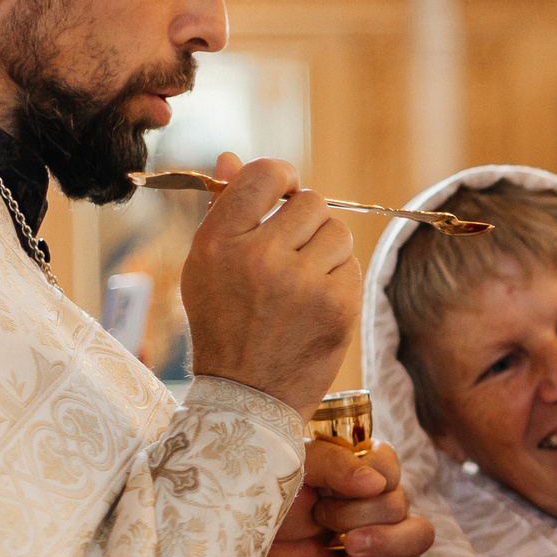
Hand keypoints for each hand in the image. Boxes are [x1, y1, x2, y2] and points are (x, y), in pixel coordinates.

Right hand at [182, 154, 357, 413]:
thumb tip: (232, 158)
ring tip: (303, 279)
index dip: (282, 178)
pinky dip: (339, 280)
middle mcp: (259, 259)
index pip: (265, 174)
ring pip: (338, 232)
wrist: (247, 398)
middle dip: (306, 221)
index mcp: (219, 242)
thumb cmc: (223, 325)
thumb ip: (222, 209)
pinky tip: (316, 303)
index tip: (283, 195)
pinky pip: (352, 267)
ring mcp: (301, 284)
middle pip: (311, 202)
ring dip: (326, 249)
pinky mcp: (337, 307)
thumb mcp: (204, 266)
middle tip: (293, 250)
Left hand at [249, 439, 434, 556]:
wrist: (251, 556)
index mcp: (360, 466)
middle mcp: (379, 498)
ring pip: (421, 534)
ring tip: (348, 547)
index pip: (390, 463)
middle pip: (399, 502)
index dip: (368, 477)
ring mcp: (385, 534)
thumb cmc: (269, 504)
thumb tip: (376, 483)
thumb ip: (334, 463)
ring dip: (383, 541)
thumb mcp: (294, 468)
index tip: (329, 489)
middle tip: (319, 517)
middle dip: (355, 514)